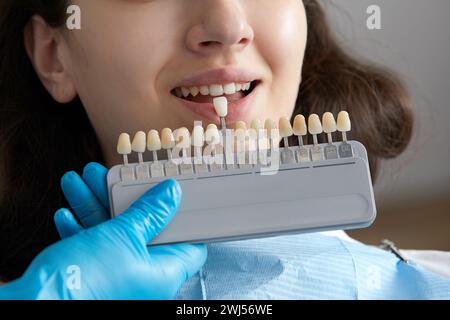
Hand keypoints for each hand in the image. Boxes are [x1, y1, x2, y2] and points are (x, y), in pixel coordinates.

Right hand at [0, 177, 206, 299]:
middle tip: (111, 176)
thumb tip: (171, 194)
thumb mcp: (123, 235)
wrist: (35, 303)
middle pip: (146, 229)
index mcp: (164, 272)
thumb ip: (150, 212)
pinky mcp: (96, 276)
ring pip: (114, 233)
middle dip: (125, 198)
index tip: (174, 193)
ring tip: (81, 180)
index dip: (185, 216)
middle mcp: (145, 277)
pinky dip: (82, 228)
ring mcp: (119, 276)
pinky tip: (66, 214)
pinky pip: (94, 247)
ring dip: (95, 205)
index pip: (190, 243)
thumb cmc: (85, 280)